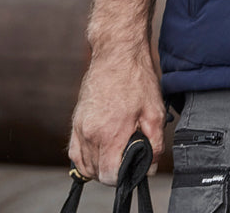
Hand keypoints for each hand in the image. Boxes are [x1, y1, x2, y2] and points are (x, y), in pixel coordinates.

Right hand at [68, 45, 166, 184]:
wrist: (117, 51)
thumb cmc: (137, 77)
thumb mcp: (154, 111)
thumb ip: (155, 143)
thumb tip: (151, 166)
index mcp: (109, 133)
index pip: (108, 175)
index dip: (122, 177)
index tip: (133, 168)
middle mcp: (89, 133)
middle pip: (96, 172)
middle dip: (113, 171)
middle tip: (128, 157)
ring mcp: (79, 126)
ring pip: (83, 164)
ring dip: (98, 166)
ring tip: (116, 154)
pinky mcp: (75, 120)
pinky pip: (74, 151)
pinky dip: (85, 158)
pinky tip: (100, 150)